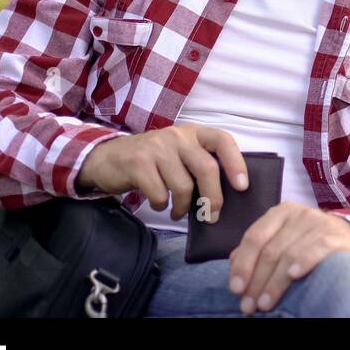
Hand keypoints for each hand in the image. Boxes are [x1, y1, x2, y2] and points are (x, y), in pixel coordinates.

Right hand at [76, 123, 247, 221]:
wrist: (107, 158)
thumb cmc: (154, 161)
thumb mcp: (180, 154)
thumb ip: (200, 164)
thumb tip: (228, 193)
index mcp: (194, 133)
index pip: (222, 140)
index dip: (236, 163)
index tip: (242, 186)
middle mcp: (177, 136)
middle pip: (206, 168)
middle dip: (213, 198)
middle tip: (212, 216)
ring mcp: (157, 148)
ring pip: (183, 186)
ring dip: (184, 207)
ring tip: (178, 211)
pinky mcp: (138, 163)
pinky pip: (160, 194)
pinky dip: (162, 206)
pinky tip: (159, 203)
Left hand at [228, 202, 349, 313]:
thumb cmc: (309, 242)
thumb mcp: (283, 239)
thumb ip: (259, 247)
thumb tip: (233, 261)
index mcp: (280, 213)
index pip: (254, 237)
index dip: (243, 264)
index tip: (236, 289)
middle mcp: (299, 214)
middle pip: (270, 250)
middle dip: (257, 281)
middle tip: (249, 305)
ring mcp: (319, 223)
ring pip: (289, 254)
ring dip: (275, 282)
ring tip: (265, 303)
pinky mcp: (337, 236)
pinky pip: (317, 248)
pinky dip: (303, 261)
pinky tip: (293, 276)